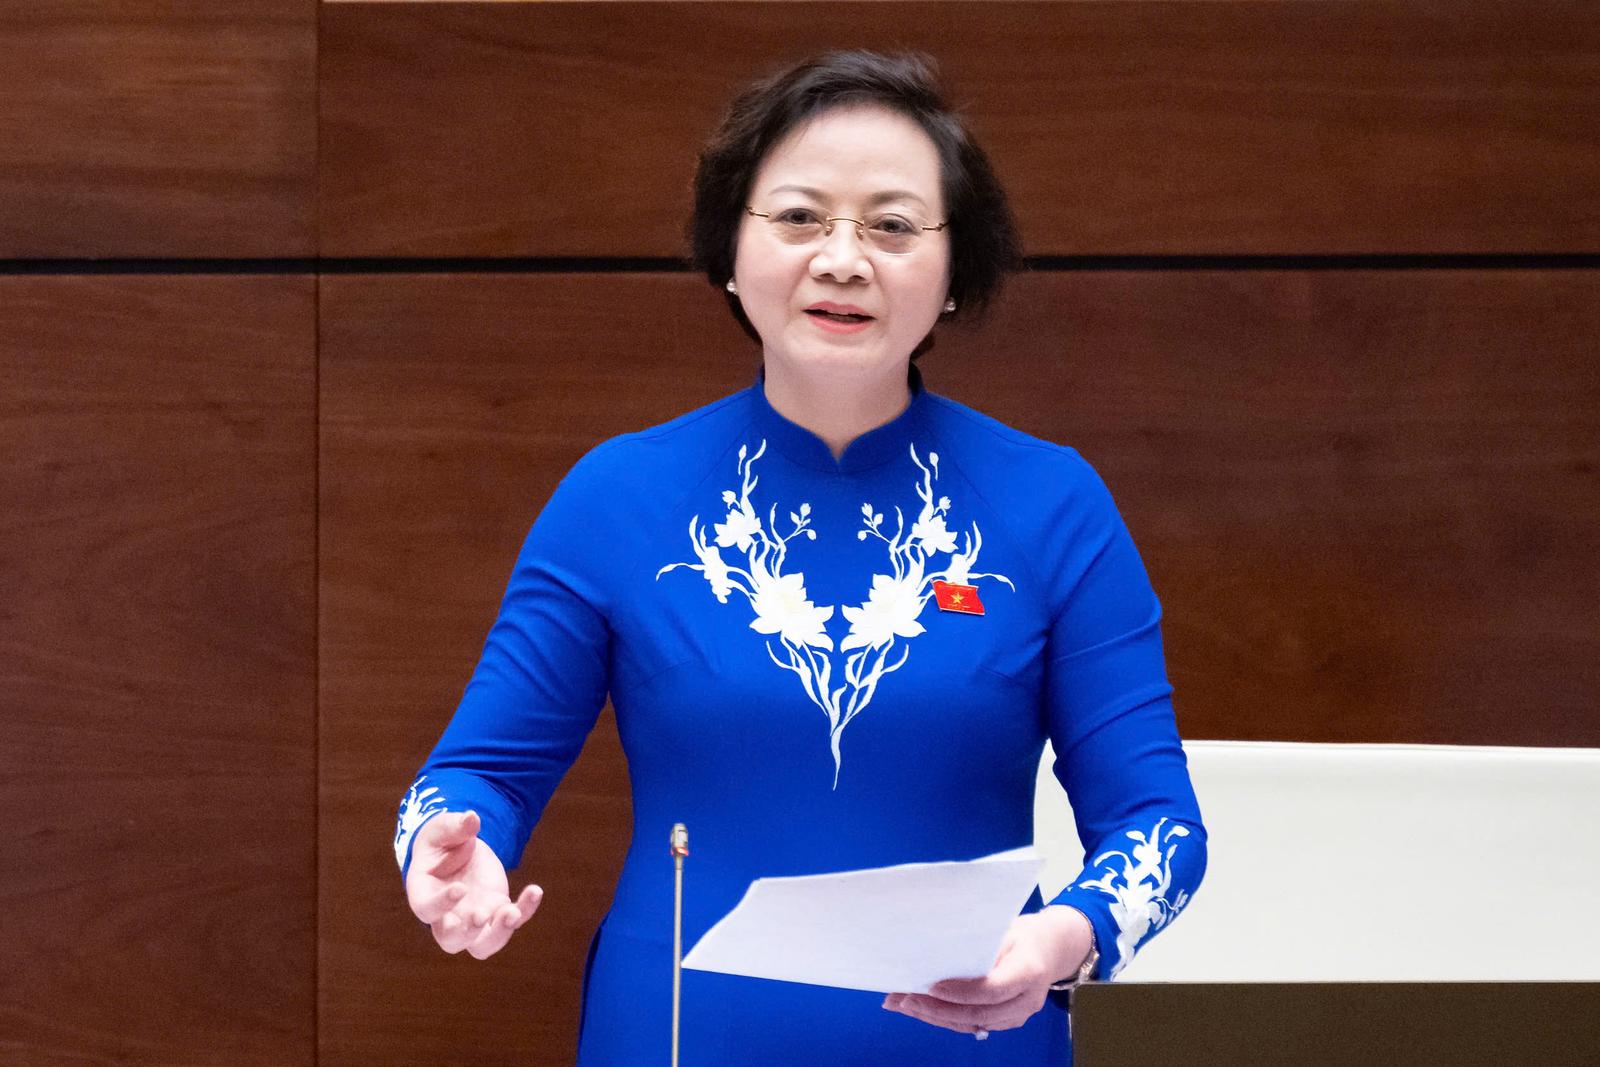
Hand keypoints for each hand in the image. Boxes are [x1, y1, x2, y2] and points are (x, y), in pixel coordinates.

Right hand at [404, 810, 542, 959]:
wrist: (458, 850)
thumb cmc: (442, 841)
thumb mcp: (443, 829)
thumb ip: (454, 826)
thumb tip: (471, 818)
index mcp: (424, 894)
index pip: (427, 909)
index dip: (441, 904)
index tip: (460, 889)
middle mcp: (446, 916)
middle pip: (452, 941)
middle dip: (467, 933)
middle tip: (481, 915)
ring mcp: (473, 918)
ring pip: (483, 945)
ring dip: (498, 934)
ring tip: (514, 912)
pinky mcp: (497, 911)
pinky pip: (512, 919)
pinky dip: (525, 909)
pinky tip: (535, 891)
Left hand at [882, 906, 1092, 1034]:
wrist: (1053, 947)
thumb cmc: (1025, 933)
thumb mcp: (1006, 928)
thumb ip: (979, 944)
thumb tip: (937, 953)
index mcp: (1029, 971)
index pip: (992, 989)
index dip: (961, 992)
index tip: (932, 986)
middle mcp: (1027, 999)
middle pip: (978, 1013)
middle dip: (937, 1009)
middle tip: (904, 998)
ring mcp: (1019, 1014)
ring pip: (973, 1024)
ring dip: (935, 1017)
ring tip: (903, 1004)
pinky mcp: (1007, 1020)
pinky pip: (974, 1025)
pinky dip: (946, 1018)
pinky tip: (922, 1008)